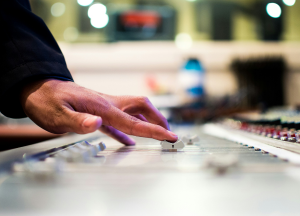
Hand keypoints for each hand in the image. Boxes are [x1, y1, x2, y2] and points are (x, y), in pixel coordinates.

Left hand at [21, 79, 177, 144]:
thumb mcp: (57, 115)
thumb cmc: (46, 101)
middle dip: (157, 119)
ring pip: (133, 111)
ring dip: (147, 121)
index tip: (170, 136)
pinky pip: (119, 121)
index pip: (133, 121)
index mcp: (102, 107)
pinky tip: (129, 140)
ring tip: (156, 133)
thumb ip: (78, 121)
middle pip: (141, 107)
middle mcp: (108, 104)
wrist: (38, 87)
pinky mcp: (97, 111)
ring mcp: (104, 106)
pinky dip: (128, 130)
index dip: (153, 130)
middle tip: (168, 132)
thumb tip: (98, 123)